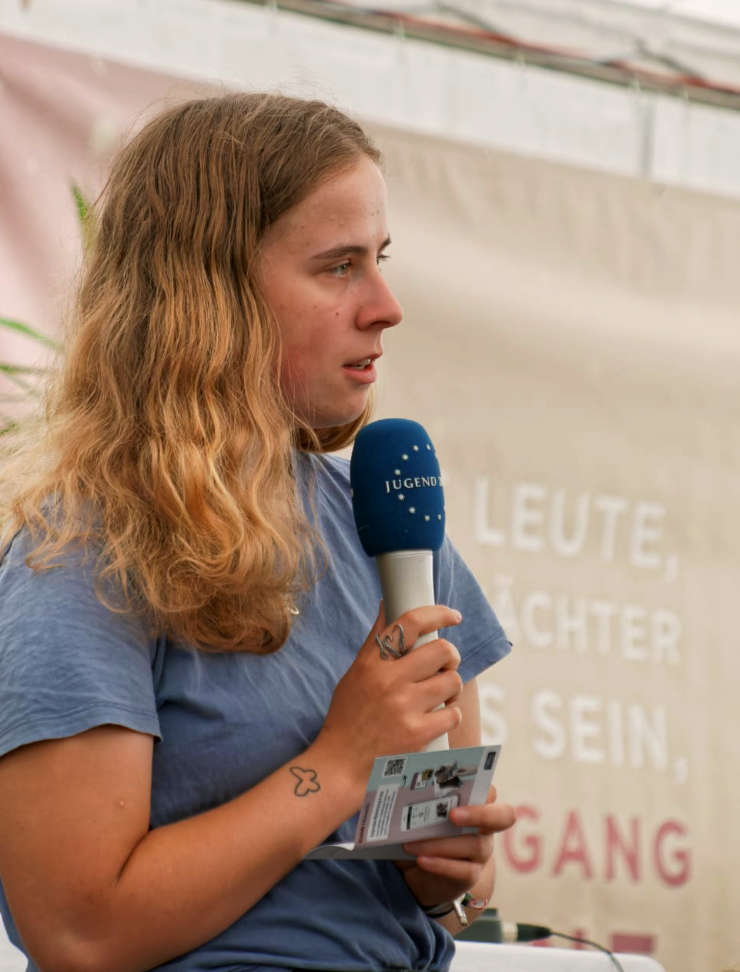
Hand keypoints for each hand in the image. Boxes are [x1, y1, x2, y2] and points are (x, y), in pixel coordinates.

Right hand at [317, 603, 463, 781]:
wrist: (339, 766)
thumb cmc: (347, 718)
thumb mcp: (354, 675)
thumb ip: (375, 643)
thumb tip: (387, 605)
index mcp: (371, 663)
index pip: (409, 623)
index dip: (437, 613)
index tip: (452, 615)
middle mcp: (388, 681)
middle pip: (441, 650)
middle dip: (450, 656)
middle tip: (444, 665)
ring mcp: (404, 707)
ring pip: (452, 680)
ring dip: (451, 687)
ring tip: (440, 695)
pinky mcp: (417, 734)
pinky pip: (453, 713)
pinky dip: (450, 715)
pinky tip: (437, 718)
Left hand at [395, 786, 515, 908]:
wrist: (418, 872)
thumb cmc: (423, 833)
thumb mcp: (422, 816)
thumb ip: (423, 801)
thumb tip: (405, 787)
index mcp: (476, 805)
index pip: (490, 791)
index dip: (484, 786)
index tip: (462, 783)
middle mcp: (485, 828)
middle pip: (503, 817)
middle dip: (480, 814)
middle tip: (453, 815)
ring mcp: (481, 853)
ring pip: (474, 845)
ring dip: (440, 843)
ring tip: (411, 843)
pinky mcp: (471, 875)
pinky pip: (463, 870)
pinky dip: (440, 864)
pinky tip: (422, 860)